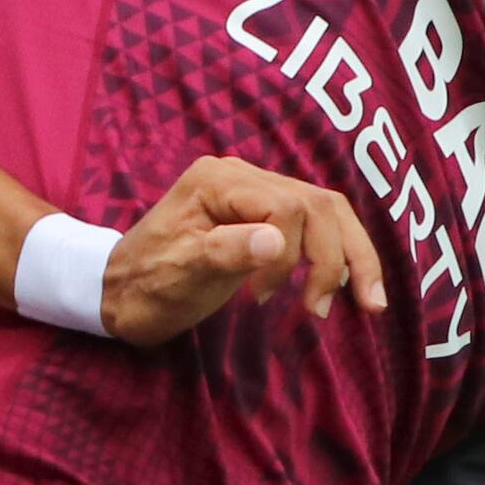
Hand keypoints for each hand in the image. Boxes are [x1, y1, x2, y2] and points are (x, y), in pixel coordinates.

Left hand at [97, 158, 387, 345]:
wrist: (116, 291)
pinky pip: (313, 224)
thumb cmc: (143, 285)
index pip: (286, 207)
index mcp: (218, 181)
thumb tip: (277, 242)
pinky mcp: (260, 213)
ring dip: (351, 255)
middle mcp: (241, 175)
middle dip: (342, 257)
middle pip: (319, 204)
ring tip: (367, 302)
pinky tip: (343, 283)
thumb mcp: (178, 273)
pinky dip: (335, 253)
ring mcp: (253, 192)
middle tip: (352, 309)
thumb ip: (226, 252)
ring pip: (327, 211)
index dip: (293, 256)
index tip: (263, 299)